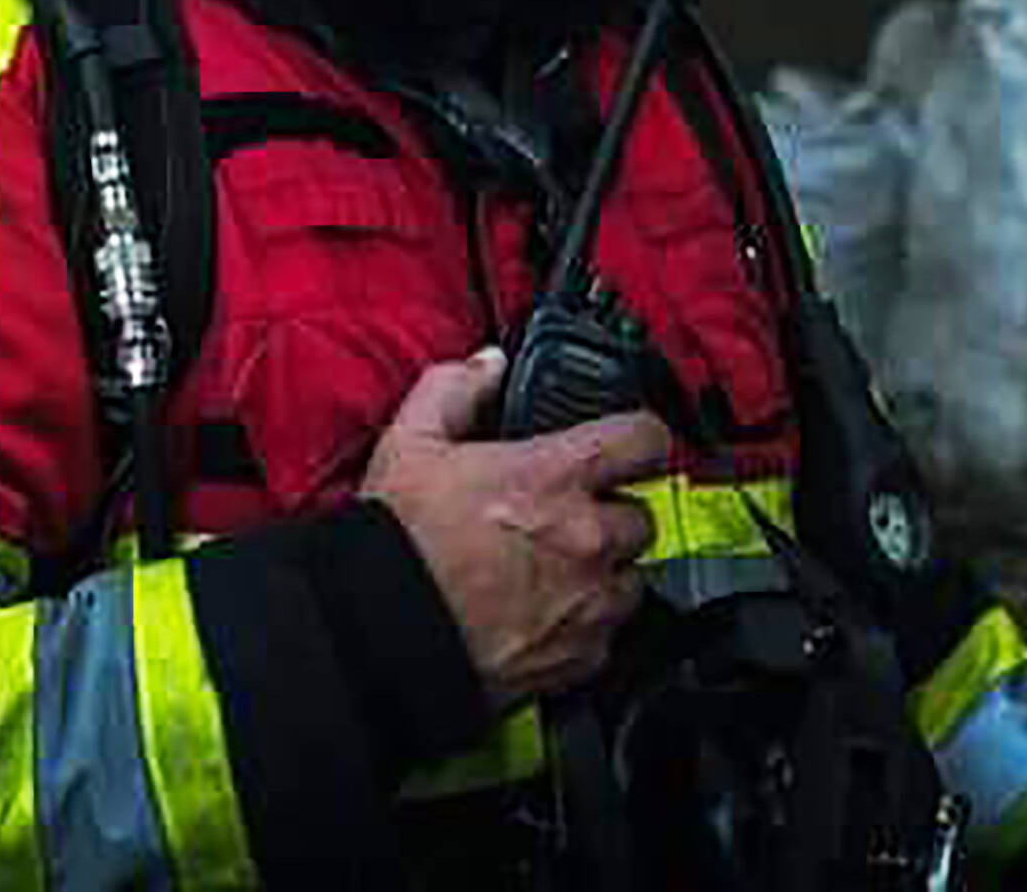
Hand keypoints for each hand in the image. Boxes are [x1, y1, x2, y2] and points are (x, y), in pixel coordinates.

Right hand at [360, 346, 674, 707]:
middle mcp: (586, 539)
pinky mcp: (579, 659)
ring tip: (558, 571)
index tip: (630, 443)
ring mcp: (588, 603)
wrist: (382, 632)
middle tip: (572, 516)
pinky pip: (607, 638)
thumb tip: (486, 367)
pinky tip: (545, 617)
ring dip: (605, 573)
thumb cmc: (399, 544)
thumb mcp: (411, 442)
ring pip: (632, 581)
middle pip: (643, 517)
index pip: (643, 439)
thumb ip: (454, 390)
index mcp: (555, 477)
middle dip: (614, 514)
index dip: (640, 436)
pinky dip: (585, 628)